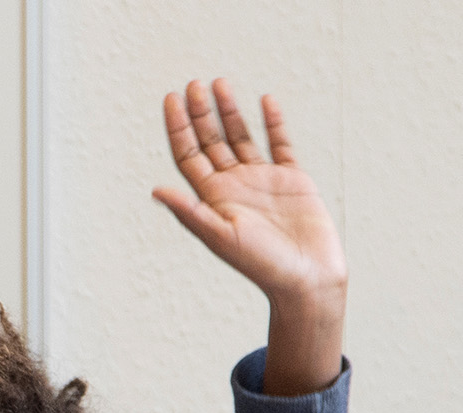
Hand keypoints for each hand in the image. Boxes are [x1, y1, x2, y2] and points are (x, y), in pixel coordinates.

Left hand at [153, 79, 345, 394]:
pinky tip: (265, 101)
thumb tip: (156, 191)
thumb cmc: (262, 265)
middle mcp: (234, 187)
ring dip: (230, 112)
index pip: (188, 155)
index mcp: (213, 199)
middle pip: (211, 141)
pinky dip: (273, 123)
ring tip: (220, 83)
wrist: (306, 279)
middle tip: (193, 84)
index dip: (178, 127)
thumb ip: (190, 212)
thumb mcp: (221, 236)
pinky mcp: (292, 180)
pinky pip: (280, 145)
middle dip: (201, 113)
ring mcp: (262, 181)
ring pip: (241, 138)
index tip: (171, 99)